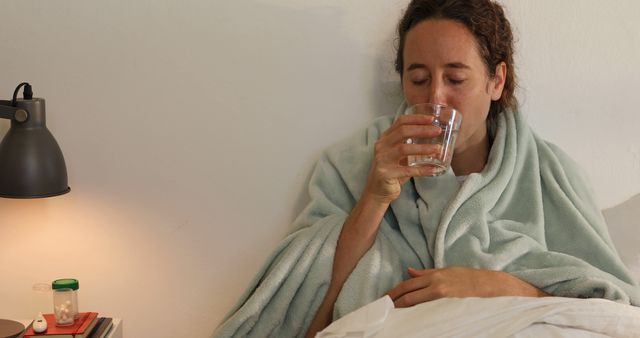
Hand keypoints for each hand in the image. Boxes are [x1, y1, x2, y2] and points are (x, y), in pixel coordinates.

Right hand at [365, 114, 441, 203]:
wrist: (377, 191)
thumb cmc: (392, 171)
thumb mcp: (399, 155)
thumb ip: (410, 145)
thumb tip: (433, 137)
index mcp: (385, 138)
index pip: (400, 122)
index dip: (417, 119)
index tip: (432, 119)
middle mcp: (382, 146)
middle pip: (402, 132)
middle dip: (422, 130)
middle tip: (437, 131)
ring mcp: (382, 160)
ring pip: (404, 149)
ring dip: (423, 148)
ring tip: (438, 149)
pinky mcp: (385, 174)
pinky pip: (406, 170)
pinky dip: (421, 170)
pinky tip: (432, 170)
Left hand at [387, 267, 545, 307]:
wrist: (494, 286)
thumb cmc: (471, 279)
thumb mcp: (447, 271)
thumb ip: (427, 273)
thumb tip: (408, 270)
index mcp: (434, 275)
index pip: (407, 284)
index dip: (393, 292)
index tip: (383, 299)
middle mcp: (435, 284)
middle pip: (407, 295)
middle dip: (393, 303)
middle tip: (382, 310)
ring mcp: (442, 296)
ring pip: (415, 304)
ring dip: (402, 310)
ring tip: (392, 317)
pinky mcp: (449, 306)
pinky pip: (429, 313)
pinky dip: (418, 316)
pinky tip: (411, 322)